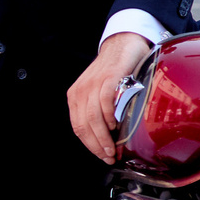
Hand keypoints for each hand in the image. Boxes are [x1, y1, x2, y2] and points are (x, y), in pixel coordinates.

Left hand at [69, 32, 153, 162]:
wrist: (124, 43)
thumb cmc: (115, 71)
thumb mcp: (100, 91)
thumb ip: (99, 110)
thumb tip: (109, 138)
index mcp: (75, 96)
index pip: (78, 127)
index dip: (89, 145)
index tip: (101, 156)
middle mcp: (81, 90)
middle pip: (84, 125)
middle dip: (97, 146)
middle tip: (109, 157)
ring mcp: (93, 84)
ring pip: (93, 118)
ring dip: (103, 137)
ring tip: (113, 149)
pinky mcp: (108, 78)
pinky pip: (104, 103)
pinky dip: (109, 117)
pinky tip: (116, 126)